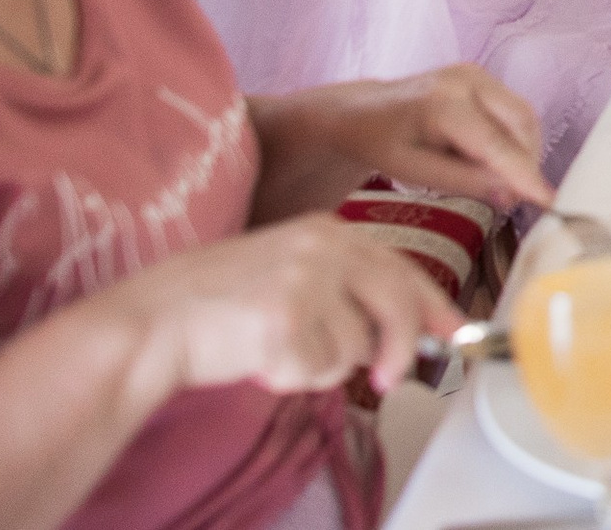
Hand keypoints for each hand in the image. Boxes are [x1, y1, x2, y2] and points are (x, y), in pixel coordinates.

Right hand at [110, 214, 460, 399]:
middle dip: (398, 352)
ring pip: (354, 350)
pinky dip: (292, 378)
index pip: (402, 268)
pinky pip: (318, 372)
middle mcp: (324, 247)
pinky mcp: (286, 321)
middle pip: (397, 307)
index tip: (456, 331)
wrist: (154, 319)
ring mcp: (306, 281)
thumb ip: (348, 290)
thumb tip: (407, 330)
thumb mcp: (291, 273)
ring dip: (320, 366)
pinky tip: (259, 358)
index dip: (434, 306)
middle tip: (387, 380)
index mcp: (328, 231)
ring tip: (276, 349)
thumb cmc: (218, 303)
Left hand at [295, 67, 554, 212]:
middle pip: (521, 124)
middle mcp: (466, 79)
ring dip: (522, 152)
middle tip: (513, 199)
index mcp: (443, 102)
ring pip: (523, 117)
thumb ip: (464, 182)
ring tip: (495, 180)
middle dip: (525, 163)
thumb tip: (511, 194)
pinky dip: (513, 140)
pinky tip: (490, 159)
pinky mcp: (483, 78)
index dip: (524, 173)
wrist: (363, 111)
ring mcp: (477, 74)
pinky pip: (514, 112)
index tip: (548, 200)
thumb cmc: (382, 143)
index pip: (495, 143)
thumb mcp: (413, 171)